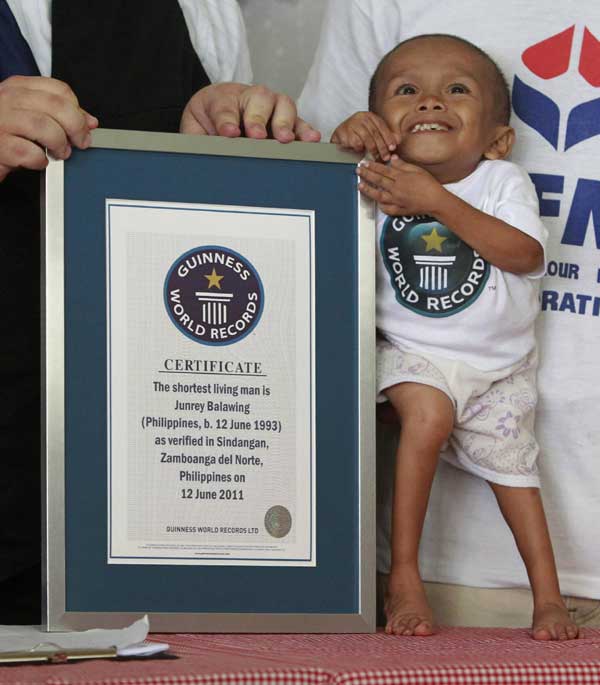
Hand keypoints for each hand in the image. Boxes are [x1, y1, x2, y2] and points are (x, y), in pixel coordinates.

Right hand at [0, 76, 97, 180]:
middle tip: (79, 143)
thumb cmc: (4, 131)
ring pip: (44, 126)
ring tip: (60, 153)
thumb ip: (60, 114)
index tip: (84, 126)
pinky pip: (28, 153)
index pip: (58, 89)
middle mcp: (8, 99)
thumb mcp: (29, 114)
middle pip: (56, 106)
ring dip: (59, 143)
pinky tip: (38, 161)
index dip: (78, 110)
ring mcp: (1, 121)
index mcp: (18, 87)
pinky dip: (40, 160)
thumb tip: (90, 122)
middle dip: (76, 128)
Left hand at [180, 82, 320, 142]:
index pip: (224, 106)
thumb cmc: (207, 122)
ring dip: (284, 123)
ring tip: (286, 139)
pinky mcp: (287, 121)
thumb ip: (197, 141)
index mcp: (222, 98)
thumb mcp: (194, 131)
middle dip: (257, 118)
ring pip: (283, 106)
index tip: (228, 133)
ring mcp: (271, 107)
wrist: (217, 115)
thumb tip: (201, 154)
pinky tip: (310, 140)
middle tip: (256, 135)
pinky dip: (305, 131)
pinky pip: (299, 123)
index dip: (226, 120)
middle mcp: (250, 98)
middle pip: (259, 100)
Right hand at [331, 111, 397, 160]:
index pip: (382, 127)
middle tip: (385, 156)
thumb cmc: (357, 134)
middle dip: (382, 147)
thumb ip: (385, 136)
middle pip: (375, 133)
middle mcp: (361, 117)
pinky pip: (356, 143)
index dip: (388, 138)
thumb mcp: (372, 133)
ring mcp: (352, 123)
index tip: (393, 148)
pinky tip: (361, 152)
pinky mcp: (344, 131)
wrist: (339, 135)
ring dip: (372, 150)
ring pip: (366, 138)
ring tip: (376, 157)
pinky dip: (360, 149)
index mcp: (370, 116)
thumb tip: (398, 140)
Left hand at [356, 156, 444, 214]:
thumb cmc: (429, 185)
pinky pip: (386, 208)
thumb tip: (392, 159)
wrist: (436, 201)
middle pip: (378, 181)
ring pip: (378, 195)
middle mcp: (396, 189)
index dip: (373, 166)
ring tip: (360, 185)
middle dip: (366, 175)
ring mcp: (396, 201)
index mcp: (401, 178)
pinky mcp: (399, 210)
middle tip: (358, 171)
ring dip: (368, 190)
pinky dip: (380, 205)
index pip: (383, 170)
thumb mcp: (417, 170)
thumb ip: (403, 165)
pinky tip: (376, 201)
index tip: (365, 163)